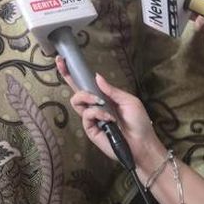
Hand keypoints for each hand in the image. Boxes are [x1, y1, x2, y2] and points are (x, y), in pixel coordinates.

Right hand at [56, 56, 165, 171]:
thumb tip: (96, 76)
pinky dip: (97, 113)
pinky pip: (86, 115)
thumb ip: (111, 90)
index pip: (85, 84)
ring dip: (88, 98)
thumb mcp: (128, 100)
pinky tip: (109, 118)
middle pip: (76, 91)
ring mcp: (91, 118)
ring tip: (101, 103)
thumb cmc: (139, 122)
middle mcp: (94, 106)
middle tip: (87, 85)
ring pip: (76, 101)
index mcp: (104, 97)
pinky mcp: (90, 129)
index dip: (72, 73)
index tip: (61, 60)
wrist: (142, 143)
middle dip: (73, 81)